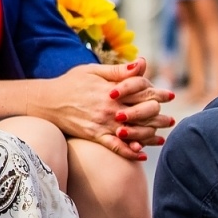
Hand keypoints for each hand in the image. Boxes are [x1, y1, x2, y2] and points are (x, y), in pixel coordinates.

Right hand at [31, 58, 173, 158]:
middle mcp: (110, 108)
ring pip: (134, 132)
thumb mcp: (93, 70)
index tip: (169, 95)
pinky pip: (116, 147)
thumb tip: (142, 63)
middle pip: (143, 114)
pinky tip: (141, 154)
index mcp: (112, 90)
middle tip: (170, 120)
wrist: (47, 102)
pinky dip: (130, 152)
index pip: (142, 92)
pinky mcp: (95, 136)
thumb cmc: (70, 83)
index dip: (158, 93)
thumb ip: (118, 70)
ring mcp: (103, 124)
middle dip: (159, 117)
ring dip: (151, 135)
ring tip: (162, 137)